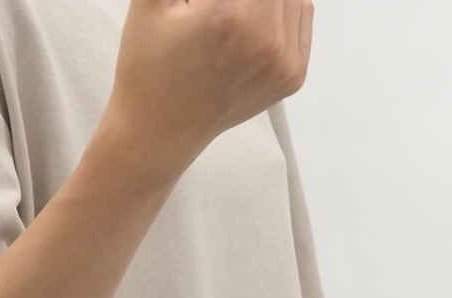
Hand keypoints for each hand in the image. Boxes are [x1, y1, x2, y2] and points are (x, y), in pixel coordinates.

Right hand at [104, 0, 315, 176]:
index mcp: (231, 15)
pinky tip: (252, 18)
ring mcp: (284, 61)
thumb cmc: (149, 64)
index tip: (210, 2)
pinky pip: (302, 16)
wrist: (160, 131)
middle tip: (218, 9)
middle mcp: (267, 40)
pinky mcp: (293, 76)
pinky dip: (283, 7)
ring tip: (235, 12)